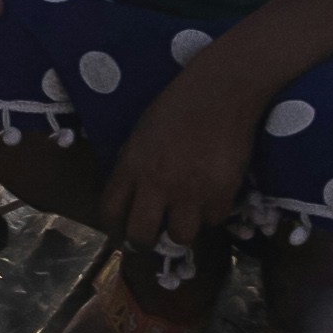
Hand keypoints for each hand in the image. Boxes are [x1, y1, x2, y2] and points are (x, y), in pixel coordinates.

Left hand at [96, 50, 269, 248]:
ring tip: (187, 216)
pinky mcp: (221, 193)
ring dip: (182, 229)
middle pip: (141, 236)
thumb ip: (132, 163)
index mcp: (131, 165)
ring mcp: (190, 191)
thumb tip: (128, 192)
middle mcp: (157, 183)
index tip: (121, 229)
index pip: (110, 212)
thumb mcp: (141, 132)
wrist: (220, 90)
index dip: (114, 227)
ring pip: (180, 236)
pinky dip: (212, 212)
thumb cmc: (178, 105)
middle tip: (152, 237)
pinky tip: (213, 195)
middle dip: (143, 242)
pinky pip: (214, 220)